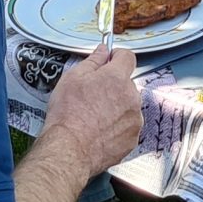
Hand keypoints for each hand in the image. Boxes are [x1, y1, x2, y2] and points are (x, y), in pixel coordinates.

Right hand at [42, 43, 141, 175]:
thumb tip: (102, 51)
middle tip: (93, 95)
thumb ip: (93, 61)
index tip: (110, 61)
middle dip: (113, 86)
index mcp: (117, 78)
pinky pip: (127, 126)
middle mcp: (131, 97)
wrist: (69, 149)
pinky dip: (117, 127)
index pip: (127, 57)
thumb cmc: (68, 116)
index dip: (117, 57)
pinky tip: (99, 130)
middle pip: (127, 83)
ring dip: (116, 107)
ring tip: (94, 116)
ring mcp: (134, 120)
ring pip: (128, 106)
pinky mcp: (132, 139)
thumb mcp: (73, 78)